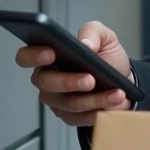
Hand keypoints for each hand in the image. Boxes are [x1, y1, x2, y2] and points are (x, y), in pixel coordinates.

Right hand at [14, 21, 133, 126]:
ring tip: (114, 93)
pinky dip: (98, 111)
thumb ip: (93, 32)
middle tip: (90, 79)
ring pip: (68, 103)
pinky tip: (112, 104)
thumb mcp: (104, 37)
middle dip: (69, 81)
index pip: (26, 56)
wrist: (123, 80)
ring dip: (94, 99)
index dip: (34, 55)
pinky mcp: (68, 116)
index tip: (51, 53)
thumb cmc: (107, 58)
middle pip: (46, 83)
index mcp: (47, 55)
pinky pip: (79, 117)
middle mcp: (47, 79)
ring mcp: (56, 100)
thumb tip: (85, 43)